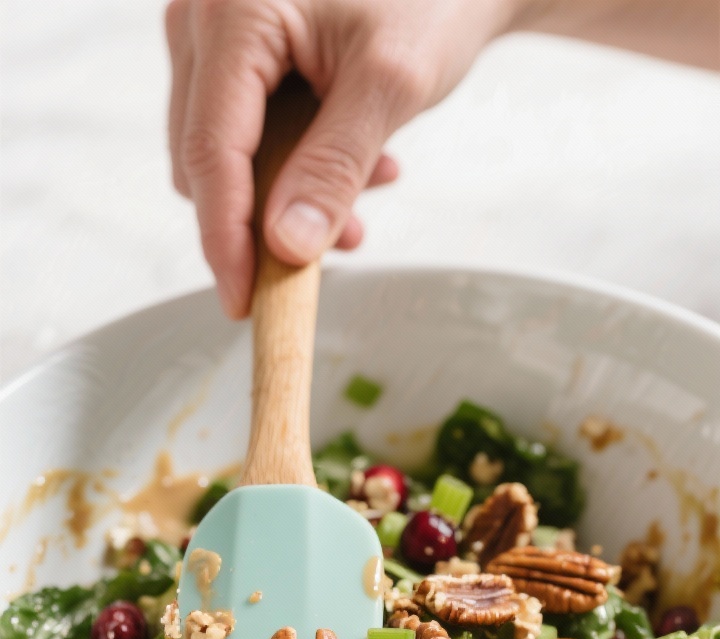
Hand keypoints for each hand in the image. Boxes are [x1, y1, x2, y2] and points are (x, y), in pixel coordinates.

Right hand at [165, 0, 515, 316]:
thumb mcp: (391, 85)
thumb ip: (334, 169)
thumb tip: (286, 250)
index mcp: (234, 10)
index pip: (211, 151)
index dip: (224, 240)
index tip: (242, 303)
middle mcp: (204, 14)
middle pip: (206, 157)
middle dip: (266, 218)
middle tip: (341, 243)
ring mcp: (215, 30)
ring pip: (225, 153)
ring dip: (287, 195)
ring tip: (367, 194)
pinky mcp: (237, 49)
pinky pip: (245, 131)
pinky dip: (294, 165)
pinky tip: (359, 165)